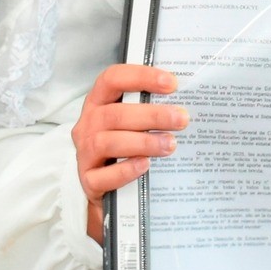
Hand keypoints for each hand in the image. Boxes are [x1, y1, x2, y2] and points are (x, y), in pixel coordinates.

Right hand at [73, 63, 188, 242]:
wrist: (108, 193)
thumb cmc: (123, 148)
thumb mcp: (131, 123)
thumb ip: (149, 111)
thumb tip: (185, 105)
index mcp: (98, 102)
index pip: (112, 79)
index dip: (140, 77)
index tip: (172, 83)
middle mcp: (87, 124)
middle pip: (115, 114)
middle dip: (151, 115)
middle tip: (181, 119)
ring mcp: (85, 153)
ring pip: (107, 142)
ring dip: (142, 142)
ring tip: (170, 144)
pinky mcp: (88, 181)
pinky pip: (102, 176)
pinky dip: (125, 170)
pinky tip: (145, 165)